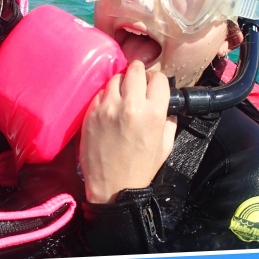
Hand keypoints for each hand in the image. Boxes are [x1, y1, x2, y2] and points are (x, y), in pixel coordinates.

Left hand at [79, 62, 176, 203]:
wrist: (112, 188)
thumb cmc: (140, 169)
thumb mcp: (165, 146)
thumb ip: (168, 121)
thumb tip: (166, 106)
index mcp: (153, 113)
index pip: (158, 78)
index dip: (156, 81)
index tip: (153, 87)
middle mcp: (130, 106)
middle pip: (135, 70)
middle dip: (139, 74)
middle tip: (137, 84)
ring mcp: (107, 109)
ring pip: (115, 78)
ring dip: (121, 83)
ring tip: (122, 95)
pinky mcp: (90, 114)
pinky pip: (100, 93)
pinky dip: (106, 96)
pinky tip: (109, 108)